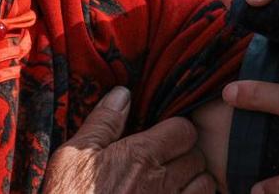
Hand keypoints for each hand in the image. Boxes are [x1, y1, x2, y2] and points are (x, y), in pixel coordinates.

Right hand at [43, 87, 213, 193]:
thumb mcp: (73, 157)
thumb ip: (103, 123)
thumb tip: (122, 94)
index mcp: (140, 156)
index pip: (184, 130)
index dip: (176, 131)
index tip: (163, 137)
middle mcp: (161, 183)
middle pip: (197, 157)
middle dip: (187, 155)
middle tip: (168, 160)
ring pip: (205, 186)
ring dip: (195, 182)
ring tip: (175, 183)